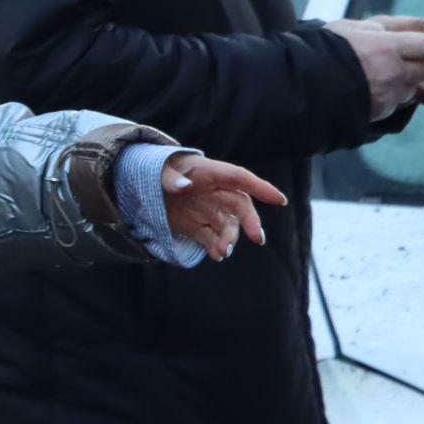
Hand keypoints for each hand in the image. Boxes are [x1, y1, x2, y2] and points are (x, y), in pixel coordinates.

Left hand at [161, 153, 286, 260]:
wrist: (144, 184)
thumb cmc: (156, 169)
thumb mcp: (158, 169)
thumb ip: (170, 177)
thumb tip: (183, 186)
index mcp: (211, 173)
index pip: (240, 178)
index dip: (261, 188)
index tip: (280, 200)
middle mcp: (215, 192)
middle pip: (240, 206)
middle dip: (251, 222)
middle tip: (258, 238)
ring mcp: (208, 210)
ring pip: (228, 226)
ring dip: (230, 239)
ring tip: (223, 251)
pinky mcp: (198, 226)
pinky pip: (212, 238)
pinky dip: (216, 247)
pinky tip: (216, 255)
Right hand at [328, 16, 423, 120]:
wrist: (303, 82)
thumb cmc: (333, 46)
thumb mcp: (366, 26)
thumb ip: (406, 25)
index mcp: (385, 46)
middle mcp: (391, 73)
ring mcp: (387, 95)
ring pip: (417, 85)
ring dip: (411, 77)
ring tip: (384, 68)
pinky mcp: (381, 111)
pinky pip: (401, 100)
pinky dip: (396, 90)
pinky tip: (376, 83)